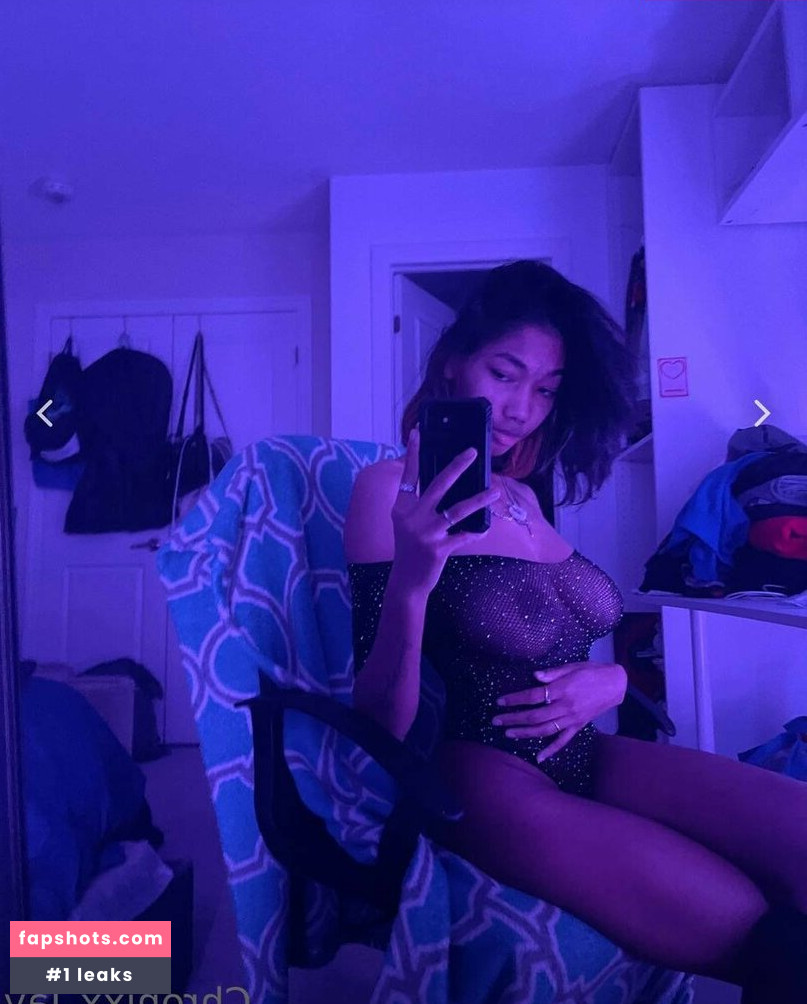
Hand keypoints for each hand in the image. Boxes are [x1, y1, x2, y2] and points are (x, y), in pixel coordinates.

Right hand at [390, 426, 500, 595]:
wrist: (406, 582)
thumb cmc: (409, 549)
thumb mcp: (405, 523)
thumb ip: (417, 503)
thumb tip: (440, 482)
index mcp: (401, 508)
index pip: (409, 476)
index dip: (413, 454)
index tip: (418, 433)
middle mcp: (411, 518)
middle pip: (437, 485)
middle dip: (456, 467)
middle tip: (472, 452)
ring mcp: (425, 534)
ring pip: (457, 510)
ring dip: (478, 500)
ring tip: (494, 493)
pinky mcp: (438, 549)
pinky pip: (464, 536)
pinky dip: (476, 532)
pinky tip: (485, 528)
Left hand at [491, 661, 627, 762]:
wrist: (615, 684)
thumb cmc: (592, 672)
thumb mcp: (572, 666)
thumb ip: (553, 673)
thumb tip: (534, 676)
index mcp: (562, 689)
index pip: (533, 697)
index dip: (515, 700)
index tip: (500, 702)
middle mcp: (565, 707)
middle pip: (534, 716)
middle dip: (513, 719)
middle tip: (496, 721)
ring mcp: (572, 719)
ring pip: (544, 730)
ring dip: (525, 733)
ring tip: (508, 734)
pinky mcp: (578, 726)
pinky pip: (563, 741)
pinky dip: (551, 750)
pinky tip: (538, 757)